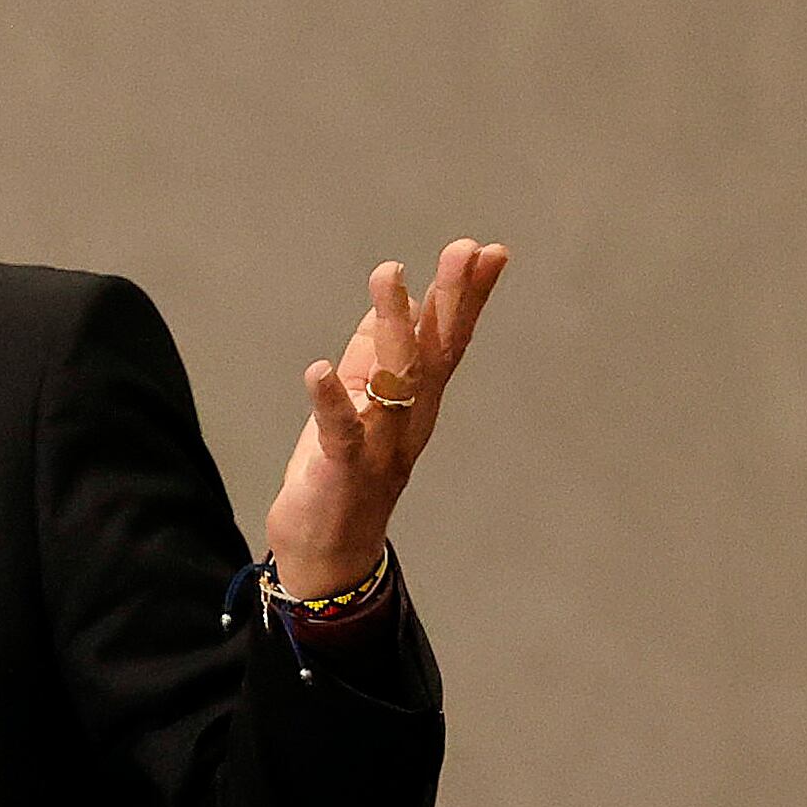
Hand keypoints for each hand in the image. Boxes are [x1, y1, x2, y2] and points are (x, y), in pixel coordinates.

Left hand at [265, 238, 505, 600]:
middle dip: (451, 299)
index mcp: (416, 403)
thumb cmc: (342, 479)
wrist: (326, 558)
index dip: (466, 296)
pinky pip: (340, 433)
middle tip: (464, 248)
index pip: (447, 340)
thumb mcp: (360, 405)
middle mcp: (409, 421)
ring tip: (388, 275)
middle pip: (436, 353)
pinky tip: (318, 369)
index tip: (488, 250)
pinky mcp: (343, 472)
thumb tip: (390, 306)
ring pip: (395, 381)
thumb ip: (374, 357)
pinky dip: (331, 401)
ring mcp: (381, 447)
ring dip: (393, 326)